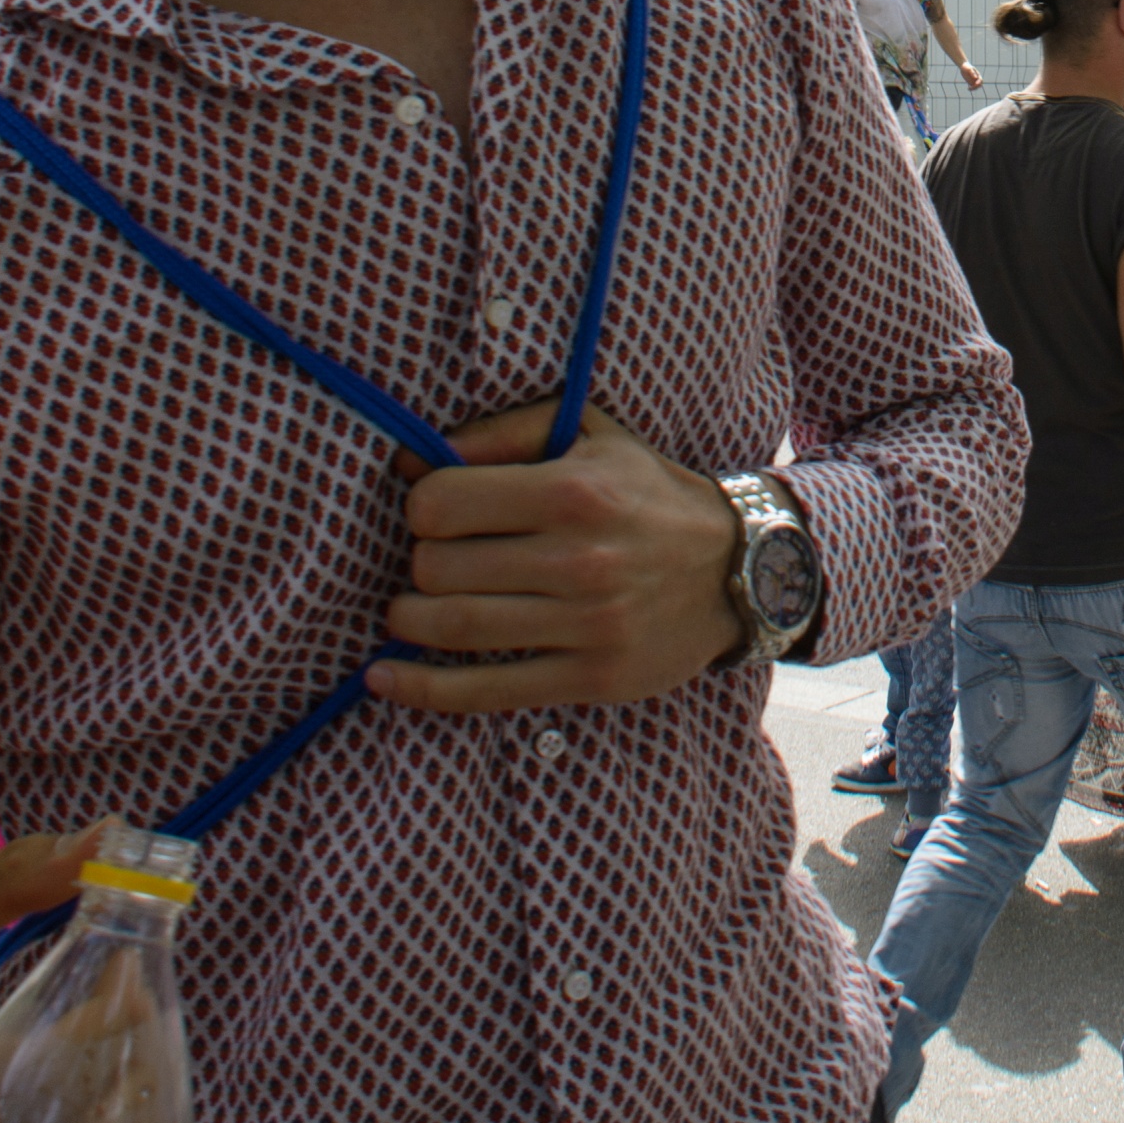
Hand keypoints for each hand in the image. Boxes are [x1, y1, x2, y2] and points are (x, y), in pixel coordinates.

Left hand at [376, 403, 742, 711]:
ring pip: (453, 627)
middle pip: (438, 568)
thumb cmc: (649, 495)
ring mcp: (587, 624)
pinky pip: (486, 690)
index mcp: (574, 491)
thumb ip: (505, 432)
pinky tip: (384, 678)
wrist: (739, 569)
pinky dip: (423, 688)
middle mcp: (580, 558)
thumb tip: (413, 459)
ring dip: (409, 620)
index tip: (435, 513)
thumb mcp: (592, 436)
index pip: (442, 504)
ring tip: (409, 612)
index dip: (421, 507)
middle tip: (435, 561)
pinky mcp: (591, 677)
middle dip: (419, 564)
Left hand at [957, 63, 982, 88]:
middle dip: (976, 86)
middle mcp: (977, 78)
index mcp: (978, 74)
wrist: (963, 67)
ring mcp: (974, 81)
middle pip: (980, 84)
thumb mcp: (969, 69)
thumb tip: (975, 78)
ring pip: (976, 87)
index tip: (975, 84)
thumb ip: (972, 73)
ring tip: (969, 89)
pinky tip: (968, 89)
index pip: (980, 80)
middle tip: (971, 87)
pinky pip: (972, 87)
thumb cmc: (966, 67)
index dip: (979, 82)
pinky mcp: (971, 82)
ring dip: (974, 88)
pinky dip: (971, 89)